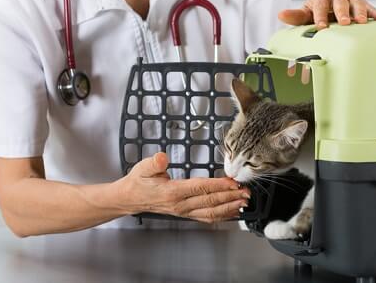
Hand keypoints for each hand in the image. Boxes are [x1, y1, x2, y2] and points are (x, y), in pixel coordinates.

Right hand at [117, 153, 250, 223]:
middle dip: (230, 197)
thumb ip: (154, 163)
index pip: (200, 188)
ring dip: (229, 207)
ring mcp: (184, 211)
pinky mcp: (185, 214)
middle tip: (246, 192)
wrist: (130, 199)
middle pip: (210, 201)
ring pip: (210, 212)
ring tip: (243, 202)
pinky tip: (231, 211)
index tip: (233, 182)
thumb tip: (162, 158)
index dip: (218, 185)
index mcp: (172, 192)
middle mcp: (180, 204)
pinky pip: (206, 217)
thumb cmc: (138, 182)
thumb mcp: (143, 167)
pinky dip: (221, 215)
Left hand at [278, 0, 375, 29]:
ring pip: (357, 3)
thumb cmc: (315, 14)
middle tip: (343, 22)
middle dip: (342, 12)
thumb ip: (295, 16)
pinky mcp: (361, 5)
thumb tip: (280, 14)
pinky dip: (375, 12)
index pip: (320, 5)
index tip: (321, 26)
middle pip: (340, 2)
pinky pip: (370, 7)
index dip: (320, 15)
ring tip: (361, 21)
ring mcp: (351, 0)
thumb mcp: (305, 15)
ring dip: (360, 12)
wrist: (328, 10)